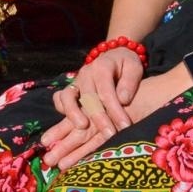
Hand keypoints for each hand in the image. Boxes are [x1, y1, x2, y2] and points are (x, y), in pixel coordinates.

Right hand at [40, 48, 143, 169]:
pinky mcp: (70, 89)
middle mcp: (86, 73)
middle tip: (110, 134)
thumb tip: (123, 99)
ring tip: (82, 127)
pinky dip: (62, 110)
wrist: (113, 57)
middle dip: (99, 118)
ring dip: (73, 113)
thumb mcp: (134, 67)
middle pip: (89, 98)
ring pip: (67, 97)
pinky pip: (59, 99)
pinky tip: (70, 123)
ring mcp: (76, 81)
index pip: (107, 91)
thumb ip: (130, 82)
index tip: (125, 125)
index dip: (115, 110)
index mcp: (102, 66)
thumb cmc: (125, 65)